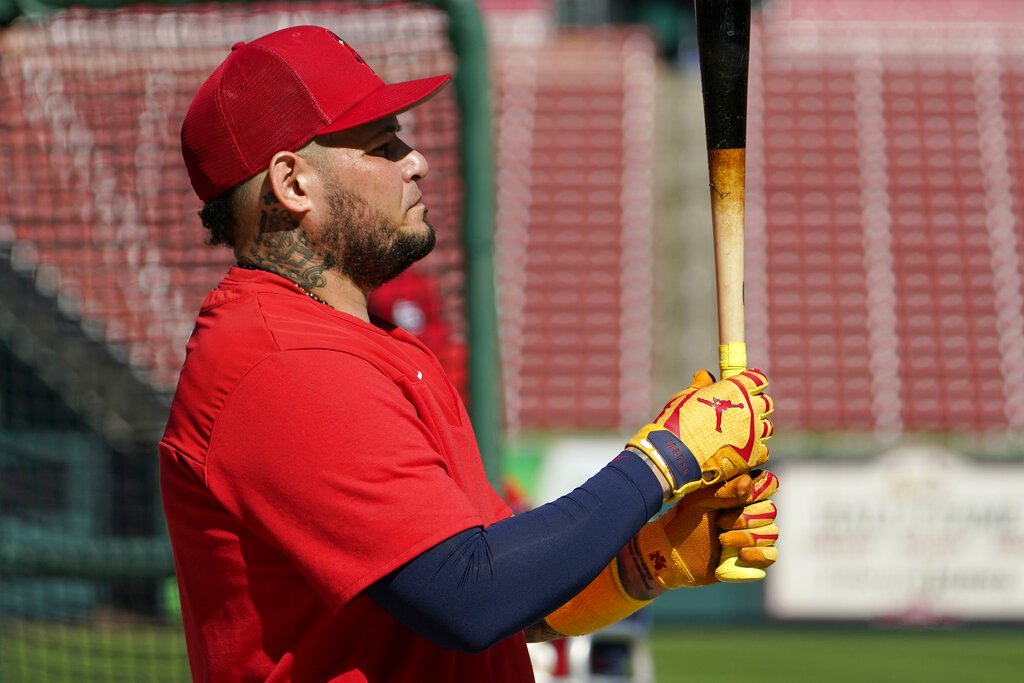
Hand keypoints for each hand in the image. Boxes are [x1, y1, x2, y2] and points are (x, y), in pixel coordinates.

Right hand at [628, 369, 772, 500]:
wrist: (675, 454)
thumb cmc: (677, 422)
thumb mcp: (686, 396)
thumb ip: (701, 385)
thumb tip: (705, 375)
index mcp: (735, 389)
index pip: (758, 379)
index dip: (753, 383)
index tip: (746, 387)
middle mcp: (749, 409)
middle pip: (765, 403)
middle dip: (756, 405)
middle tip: (741, 412)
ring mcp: (753, 433)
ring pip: (767, 427)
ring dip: (757, 428)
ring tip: (740, 433)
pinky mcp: (753, 454)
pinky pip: (764, 450)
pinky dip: (755, 450)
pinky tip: (741, 451)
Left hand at [632, 469, 778, 590]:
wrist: (673, 552)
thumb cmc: (685, 520)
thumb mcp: (700, 501)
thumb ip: (723, 491)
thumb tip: (748, 482)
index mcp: (741, 492)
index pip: (768, 484)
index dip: (760, 490)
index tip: (741, 496)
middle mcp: (752, 511)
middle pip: (770, 510)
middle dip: (746, 518)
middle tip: (720, 522)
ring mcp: (755, 534)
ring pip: (771, 533)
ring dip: (746, 537)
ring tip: (722, 540)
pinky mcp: (754, 556)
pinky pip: (771, 555)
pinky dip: (758, 554)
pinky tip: (741, 555)